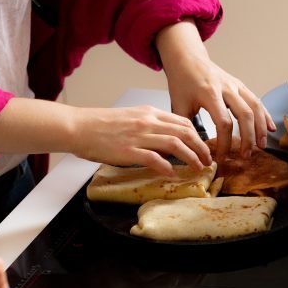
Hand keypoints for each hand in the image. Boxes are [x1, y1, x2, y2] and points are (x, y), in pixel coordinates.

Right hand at [71, 106, 211, 174]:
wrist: (79, 127)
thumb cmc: (101, 125)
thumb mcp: (131, 118)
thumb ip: (150, 127)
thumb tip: (166, 143)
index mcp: (149, 113)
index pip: (183, 122)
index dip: (199, 136)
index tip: (204, 148)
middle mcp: (148, 122)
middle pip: (185, 132)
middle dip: (201, 148)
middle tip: (208, 161)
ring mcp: (139, 136)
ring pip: (176, 144)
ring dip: (191, 157)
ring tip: (198, 168)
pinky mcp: (129, 150)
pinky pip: (155, 159)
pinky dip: (167, 167)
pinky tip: (173, 174)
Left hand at [156, 22, 274, 159]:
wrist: (187, 58)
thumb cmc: (182, 81)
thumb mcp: (178, 104)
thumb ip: (186, 127)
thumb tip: (191, 150)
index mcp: (209, 94)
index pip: (223, 122)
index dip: (224, 142)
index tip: (221, 157)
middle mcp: (226, 88)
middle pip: (244, 115)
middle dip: (248, 138)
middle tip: (246, 155)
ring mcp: (235, 85)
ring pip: (255, 107)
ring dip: (260, 128)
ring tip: (261, 145)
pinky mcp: (240, 85)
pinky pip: (256, 100)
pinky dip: (265, 115)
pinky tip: (270, 128)